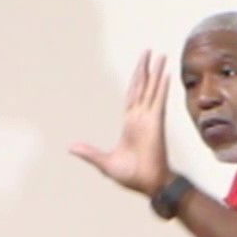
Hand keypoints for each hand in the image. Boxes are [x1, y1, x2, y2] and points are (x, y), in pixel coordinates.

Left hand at [70, 50, 170, 195]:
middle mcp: (141, 118)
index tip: (141, 67)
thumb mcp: (105, 163)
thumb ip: (90, 153)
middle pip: (143, 87)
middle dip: (145, 69)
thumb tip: (70, 148)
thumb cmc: (131, 176)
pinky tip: (166, 73)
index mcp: (130, 124)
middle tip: (149, 52)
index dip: (136, 80)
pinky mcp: (156, 123)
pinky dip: (162, 87)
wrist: (149, 185)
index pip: (133, 96)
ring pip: (152, 89)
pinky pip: (159, 100)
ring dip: (156, 72)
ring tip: (161, 56)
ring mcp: (149, 119)